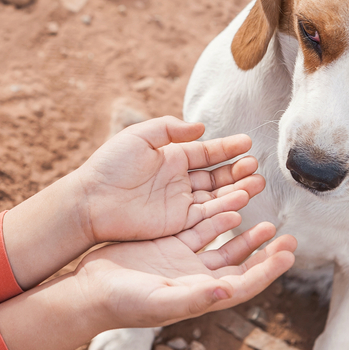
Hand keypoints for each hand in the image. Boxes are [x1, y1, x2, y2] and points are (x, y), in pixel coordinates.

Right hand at [0, 210, 295, 349]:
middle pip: (240, 265)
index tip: (289, 254)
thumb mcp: (160, 300)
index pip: (244, 284)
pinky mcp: (168, 246)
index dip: (268, 271)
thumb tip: (228, 292)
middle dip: (265, 253)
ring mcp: (183, 263)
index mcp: (200, 296)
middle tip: (289, 238)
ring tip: (267, 222)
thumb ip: (195, 297)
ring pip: (222, 245)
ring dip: (244, 234)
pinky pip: (199, 229)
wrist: (90, 290)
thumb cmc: (124, 303)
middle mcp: (197, 280)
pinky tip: (231, 207)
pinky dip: (216, 220)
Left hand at [75, 116, 263, 244]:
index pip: (207, 152)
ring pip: (216, 196)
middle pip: (216, 176)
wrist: (91, 201)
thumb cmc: (110, 165)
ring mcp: (179, 202)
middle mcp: (179, 180)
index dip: (227, 148)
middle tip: (256, 165)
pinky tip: (241, 200)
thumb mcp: (139, 136)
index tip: (248, 142)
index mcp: (171, 157)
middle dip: (237, 170)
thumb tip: (200, 127)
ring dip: (237, 189)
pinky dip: (225, 208)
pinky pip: (207, 215)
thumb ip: (169, 129)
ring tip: (257, 183)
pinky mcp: (177, 222)